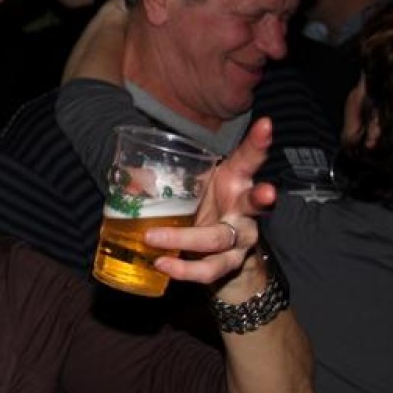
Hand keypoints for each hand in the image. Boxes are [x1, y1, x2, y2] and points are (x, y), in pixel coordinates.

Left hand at [145, 117, 276, 293]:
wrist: (219, 253)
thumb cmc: (203, 207)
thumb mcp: (191, 188)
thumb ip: (165, 179)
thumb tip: (125, 174)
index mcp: (235, 182)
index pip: (250, 159)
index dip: (258, 143)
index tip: (265, 124)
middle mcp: (243, 209)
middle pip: (254, 202)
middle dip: (261, 197)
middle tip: (267, 192)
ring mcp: (240, 238)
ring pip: (221, 240)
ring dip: (186, 239)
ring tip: (152, 237)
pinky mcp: (229, 263)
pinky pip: (210, 269)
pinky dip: (184, 269)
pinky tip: (162, 264)